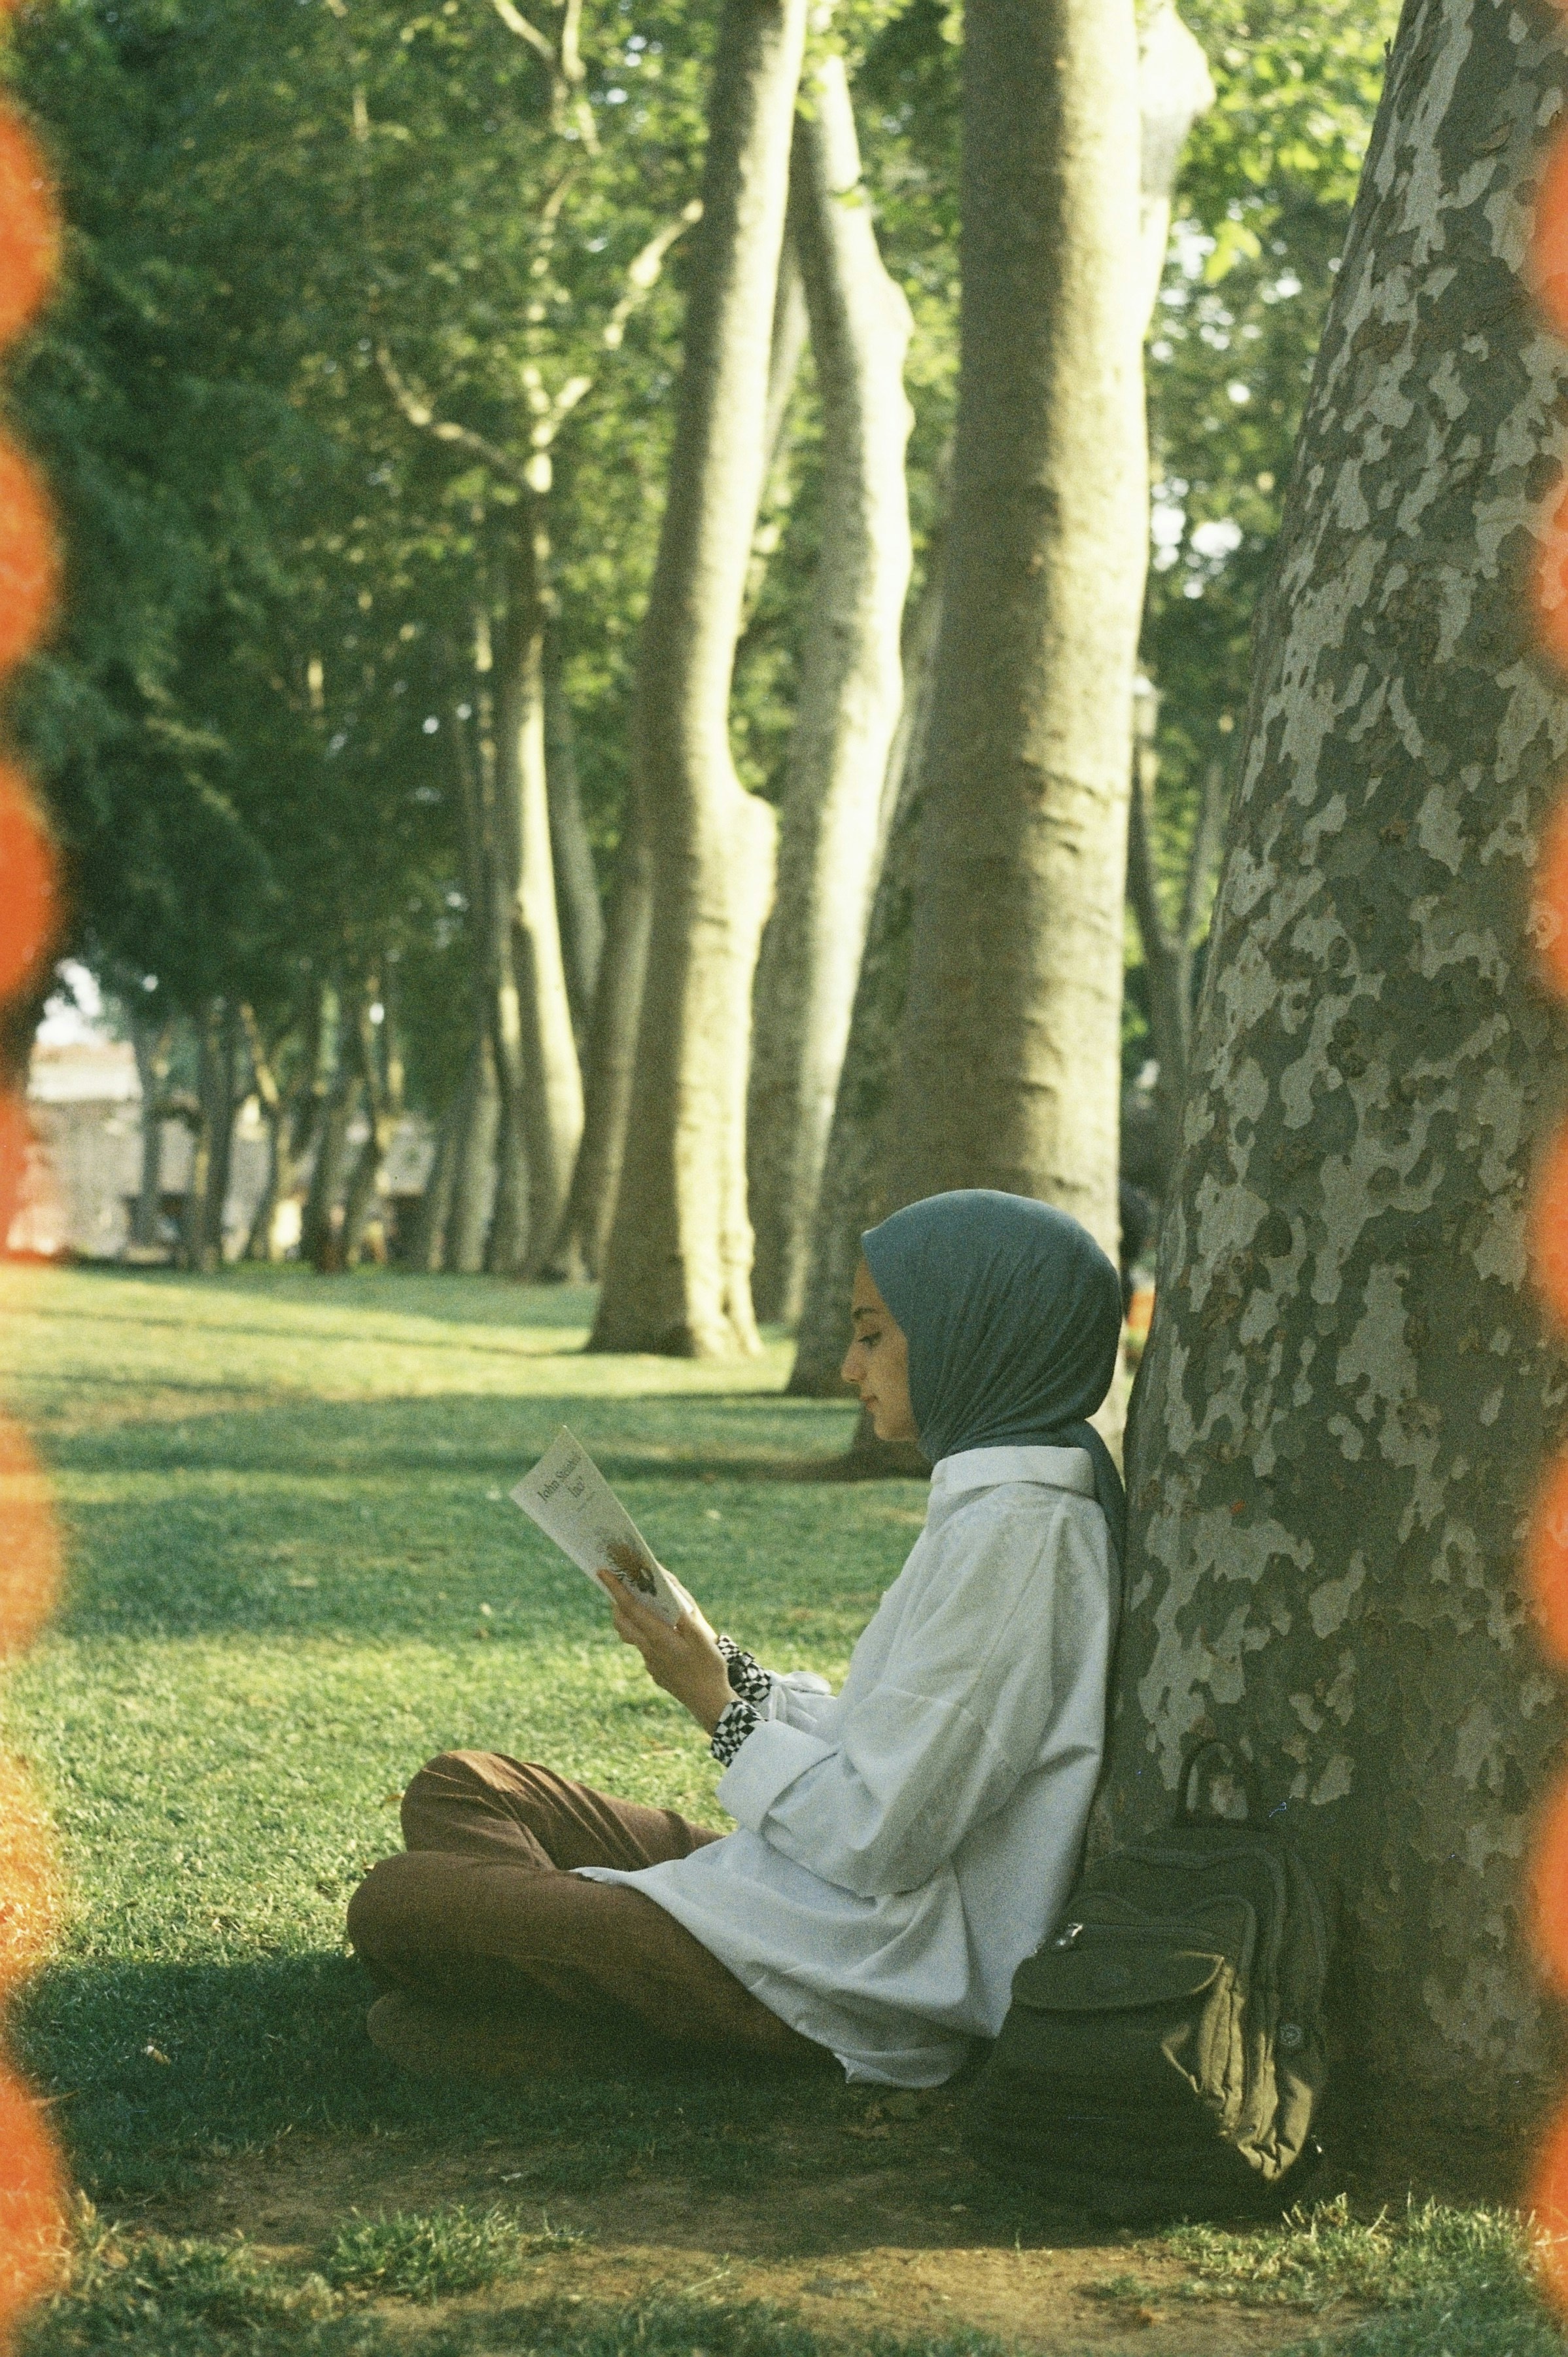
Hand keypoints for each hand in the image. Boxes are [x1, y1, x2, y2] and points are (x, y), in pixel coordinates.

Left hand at [598, 1572, 734, 1734]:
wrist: (709, 1703)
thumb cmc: (709, 1667)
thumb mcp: (702, 1638)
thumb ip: (683, 1616)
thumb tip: (670, 1596)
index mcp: (659, 1638)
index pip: (631, 1609)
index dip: (616, 1589)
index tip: (603, 1573)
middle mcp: (649, 1650)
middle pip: (622, 1622)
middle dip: (616, 1602)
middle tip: (617, 1586)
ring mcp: (650, 1663)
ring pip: (631, 1636)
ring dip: (628, 1619)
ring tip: (636, 1605)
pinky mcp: (656, 1672)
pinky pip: (644, 1648)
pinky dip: (644, 1634)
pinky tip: (661, 1633)